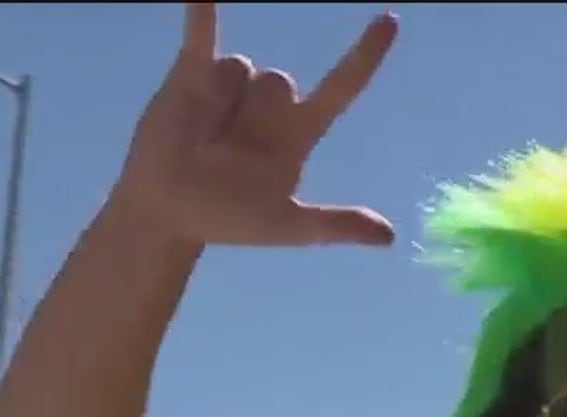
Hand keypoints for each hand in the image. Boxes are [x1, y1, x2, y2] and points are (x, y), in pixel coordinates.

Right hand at [113, 3, 397, 246]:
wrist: (169, 212)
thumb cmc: (230, 220)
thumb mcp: (288, 227)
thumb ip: (334, 225)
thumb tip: (388, 237)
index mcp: (300, 133)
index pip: (342, 87)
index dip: (365, 55)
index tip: (390, 20)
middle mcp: (271, 105)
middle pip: (279, 78)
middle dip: (254, 112)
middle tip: (228, 153)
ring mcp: (232, 87)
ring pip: (241, 67)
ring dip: (221, 103)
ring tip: (202, 138)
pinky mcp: (192, 76)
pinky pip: (202, 35)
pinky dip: (201, 11)